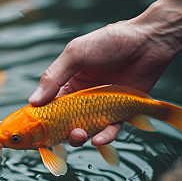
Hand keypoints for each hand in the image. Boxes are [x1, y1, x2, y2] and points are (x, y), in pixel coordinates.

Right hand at [29, 17, 175, 146]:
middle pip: (67, 122)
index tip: (36, 130)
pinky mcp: (121, 112)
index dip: (42, 118)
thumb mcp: (76, 54)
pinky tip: (98, 139)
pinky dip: (104, 136)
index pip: (50, 105)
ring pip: (87, 129)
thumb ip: (54, 77)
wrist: (148, 41)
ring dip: (80, 137)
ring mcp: (102, 106)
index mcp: (69, 82)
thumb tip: (33, 101)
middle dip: (62, 132)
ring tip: (79, 136)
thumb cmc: (110, 42)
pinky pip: (111, 129)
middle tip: (64, 133)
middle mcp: (83, 97)